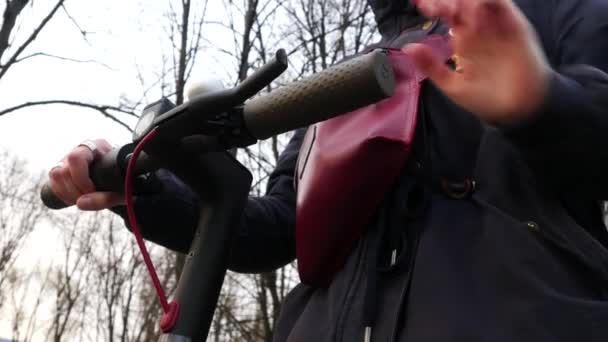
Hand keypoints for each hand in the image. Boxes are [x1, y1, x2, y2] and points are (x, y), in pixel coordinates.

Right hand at [48, 139, 123, 209]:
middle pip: (64, 169)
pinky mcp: (64, 169)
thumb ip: (107, 198)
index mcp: (98, 147)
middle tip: (89, 198)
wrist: (124, 179)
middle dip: (74, 189)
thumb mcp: (123, 192)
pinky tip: (75, 198)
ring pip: (56, 174)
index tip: (93, 191)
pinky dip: (62, 194)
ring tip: (83, 199)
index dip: (81, 179)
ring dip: (67, 192)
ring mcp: (70, 158)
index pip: (76, 158)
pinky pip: (53, 181)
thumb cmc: (126, 182)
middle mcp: (81, 149)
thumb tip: (80, 203)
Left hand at [406, 0, 550, 123]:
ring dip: (466, 0)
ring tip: (452, 11)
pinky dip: (488, 1)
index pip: (448, 13)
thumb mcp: (452, 85)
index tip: (420, 5)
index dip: (434, 5)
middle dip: (446, 0)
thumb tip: (408, 47)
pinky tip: (475, 9)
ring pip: (481, 0)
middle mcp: (480, 29)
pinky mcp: (515, 26)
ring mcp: (497, 25)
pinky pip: (503, 4)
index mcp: (464, 39)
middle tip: (434, 7)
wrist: (517, 110)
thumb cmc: (486, 99)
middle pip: (462, 2)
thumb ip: (431, 66)